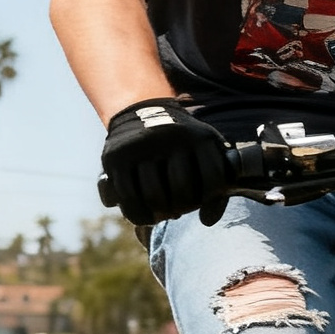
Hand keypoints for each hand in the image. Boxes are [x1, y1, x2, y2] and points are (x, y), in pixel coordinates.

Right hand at [99, 98, 229, 225]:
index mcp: (200, 137)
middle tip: (180, 208)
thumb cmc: (182, 147)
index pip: (214, 179)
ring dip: (160, 214)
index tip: (202, 200)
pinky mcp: (117, 156)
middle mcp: (171, 137)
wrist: (141, 113)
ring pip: (154, 197)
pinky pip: (128, 197)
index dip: (210, 199)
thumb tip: (207, 221)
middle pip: (182, 189)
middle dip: (183, 207)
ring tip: (163, 214)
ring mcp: (142, 145)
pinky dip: (138, 215)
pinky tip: (146, 217)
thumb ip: (217, 186)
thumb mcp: (206, 153)